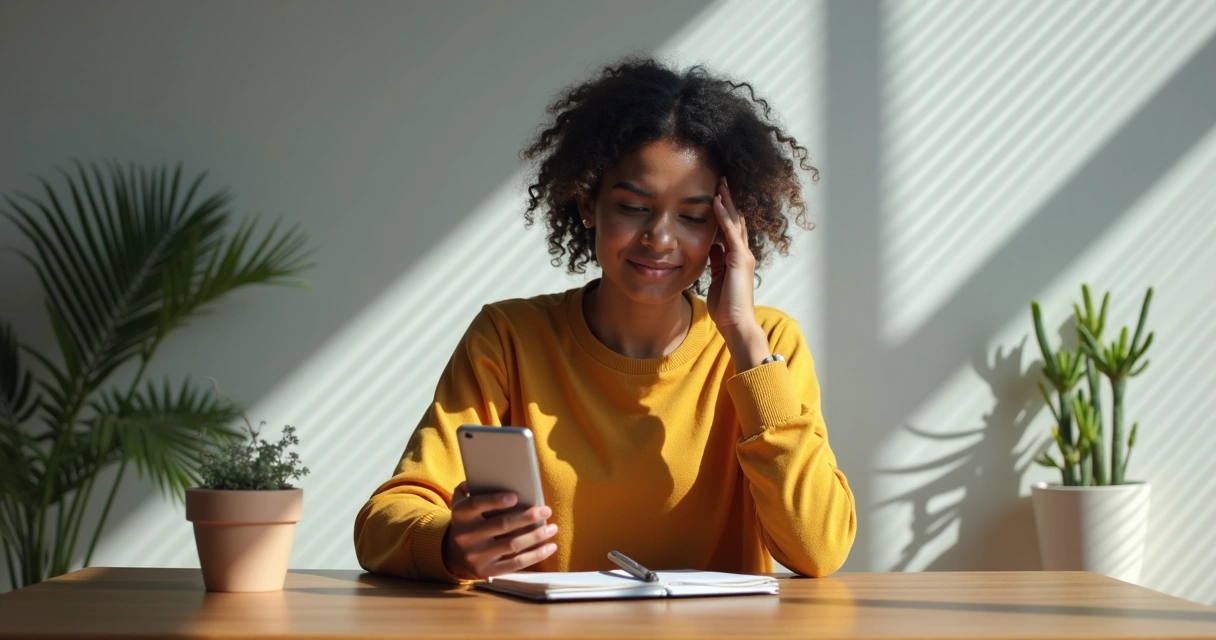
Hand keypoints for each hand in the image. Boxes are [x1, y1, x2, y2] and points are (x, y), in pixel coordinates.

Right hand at [442, 481, 557, 579]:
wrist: (456, 556)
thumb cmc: (469, 523)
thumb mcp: (462, 505)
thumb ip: (469, 491)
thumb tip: (478, 479)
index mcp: (460, 517)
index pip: (476, 505)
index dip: (495, 500)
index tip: (516, 496)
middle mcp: (466, 537)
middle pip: (501, 525)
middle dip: (527, 517)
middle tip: (546, 510)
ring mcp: (477, 556)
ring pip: (512, 544)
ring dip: (536, 535)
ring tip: (552, 528)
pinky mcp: (488, 571)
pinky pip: (516, 563)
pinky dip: (536, 555)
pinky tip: (550, 547)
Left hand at [708, 178, 768, 367]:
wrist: (736, 324)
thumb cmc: (726, 307)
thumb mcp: (718, 279)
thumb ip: (716, 262)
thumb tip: (710, 248)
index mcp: (736, 258)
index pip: (731, 229)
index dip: (725, 212)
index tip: (716, 196)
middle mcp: (743, 253)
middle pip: (736, 220)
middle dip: (728, 201)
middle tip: (721, 181)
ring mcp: (743, 255)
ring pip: (735, 221)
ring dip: (727, 202)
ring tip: (720, 183)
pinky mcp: (739, 259)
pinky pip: (730, 232)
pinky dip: (723, 215)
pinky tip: (716, 201)